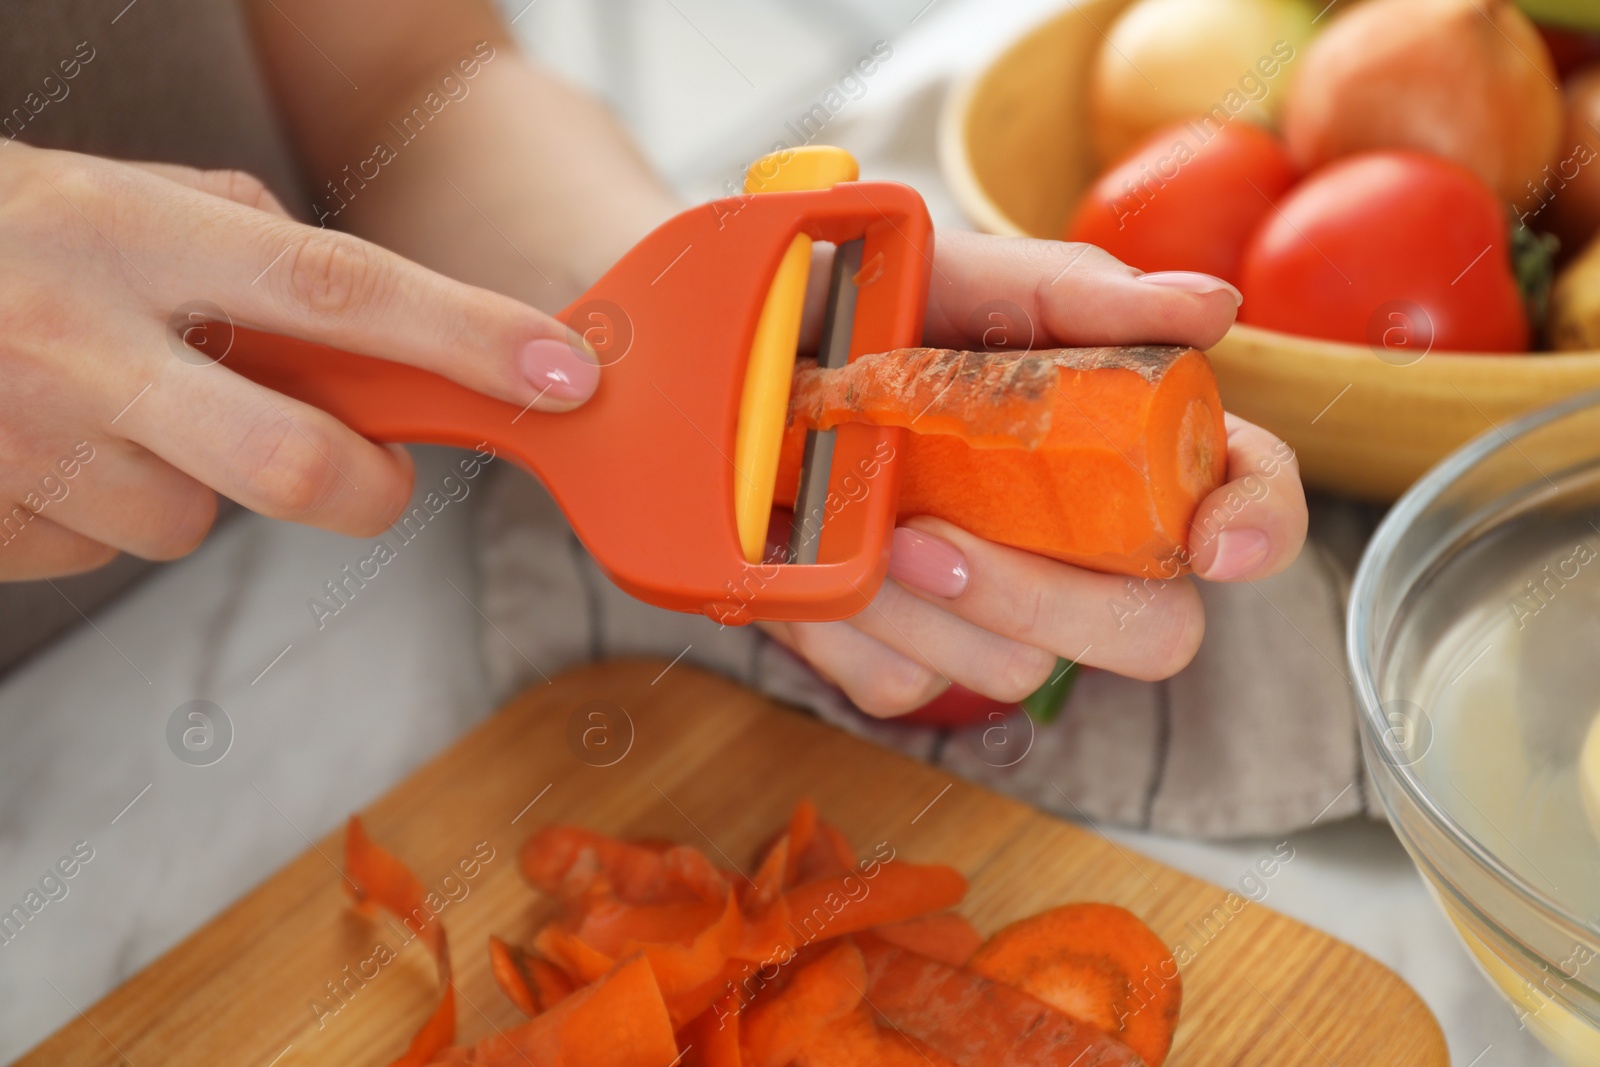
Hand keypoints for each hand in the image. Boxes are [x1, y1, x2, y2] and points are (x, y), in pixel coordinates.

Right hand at [0, 144, 598, 579]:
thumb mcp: (116, 197)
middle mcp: (85, 341)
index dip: (468, 337)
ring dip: (189, 483)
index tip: (562, 374)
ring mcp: (30, 442)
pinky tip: (46, 447)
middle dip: (365, 488)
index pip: (343, 289)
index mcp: (137, 233)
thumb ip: (241, 241)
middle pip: (296, 466)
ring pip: (190, 523)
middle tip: (366, 470)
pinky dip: (100, 507)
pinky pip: (101, 548)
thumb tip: (358, 310)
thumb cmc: (2, 235)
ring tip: (113, 413)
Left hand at [763, 229, 1308, 715]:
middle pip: (1151, 631)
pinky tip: (804, 553)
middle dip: (1046, 597)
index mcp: (1122, 441)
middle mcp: (1077, 541)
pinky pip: (906, 686)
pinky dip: (844, 627)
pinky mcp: (908, 657)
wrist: (733, 358)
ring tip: (835, 510)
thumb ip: (1078, 292)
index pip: (1244, 494)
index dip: (1258, 525)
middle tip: (929, 538)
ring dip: (917, 606)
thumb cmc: (867, 306)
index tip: (1215, 543)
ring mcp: (995, 611)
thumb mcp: (961, 278)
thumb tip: (1212, 306)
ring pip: (1019, 669)